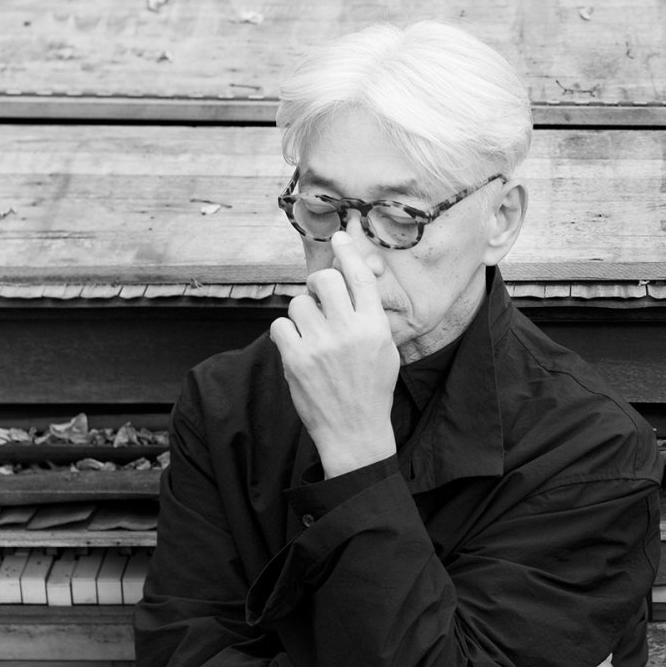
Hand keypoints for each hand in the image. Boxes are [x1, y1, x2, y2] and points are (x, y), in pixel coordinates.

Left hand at [269, 235, 399, 476]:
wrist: (355, 431)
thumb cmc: (371, 388)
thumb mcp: (385, 349)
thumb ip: (369, 316)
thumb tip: (351, 281)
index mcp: (374, 327)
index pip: (359, 277)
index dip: (347, 252)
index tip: (338, 236)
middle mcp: (348, 331)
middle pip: (325, 280)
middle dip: (319, 284)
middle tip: (321, 298)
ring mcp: (320, 345)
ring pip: (299, 302)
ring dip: (302, 313)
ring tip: (311, 334)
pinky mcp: (296, 360)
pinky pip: (280, 325)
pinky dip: (286, 333)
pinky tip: (297, 348)